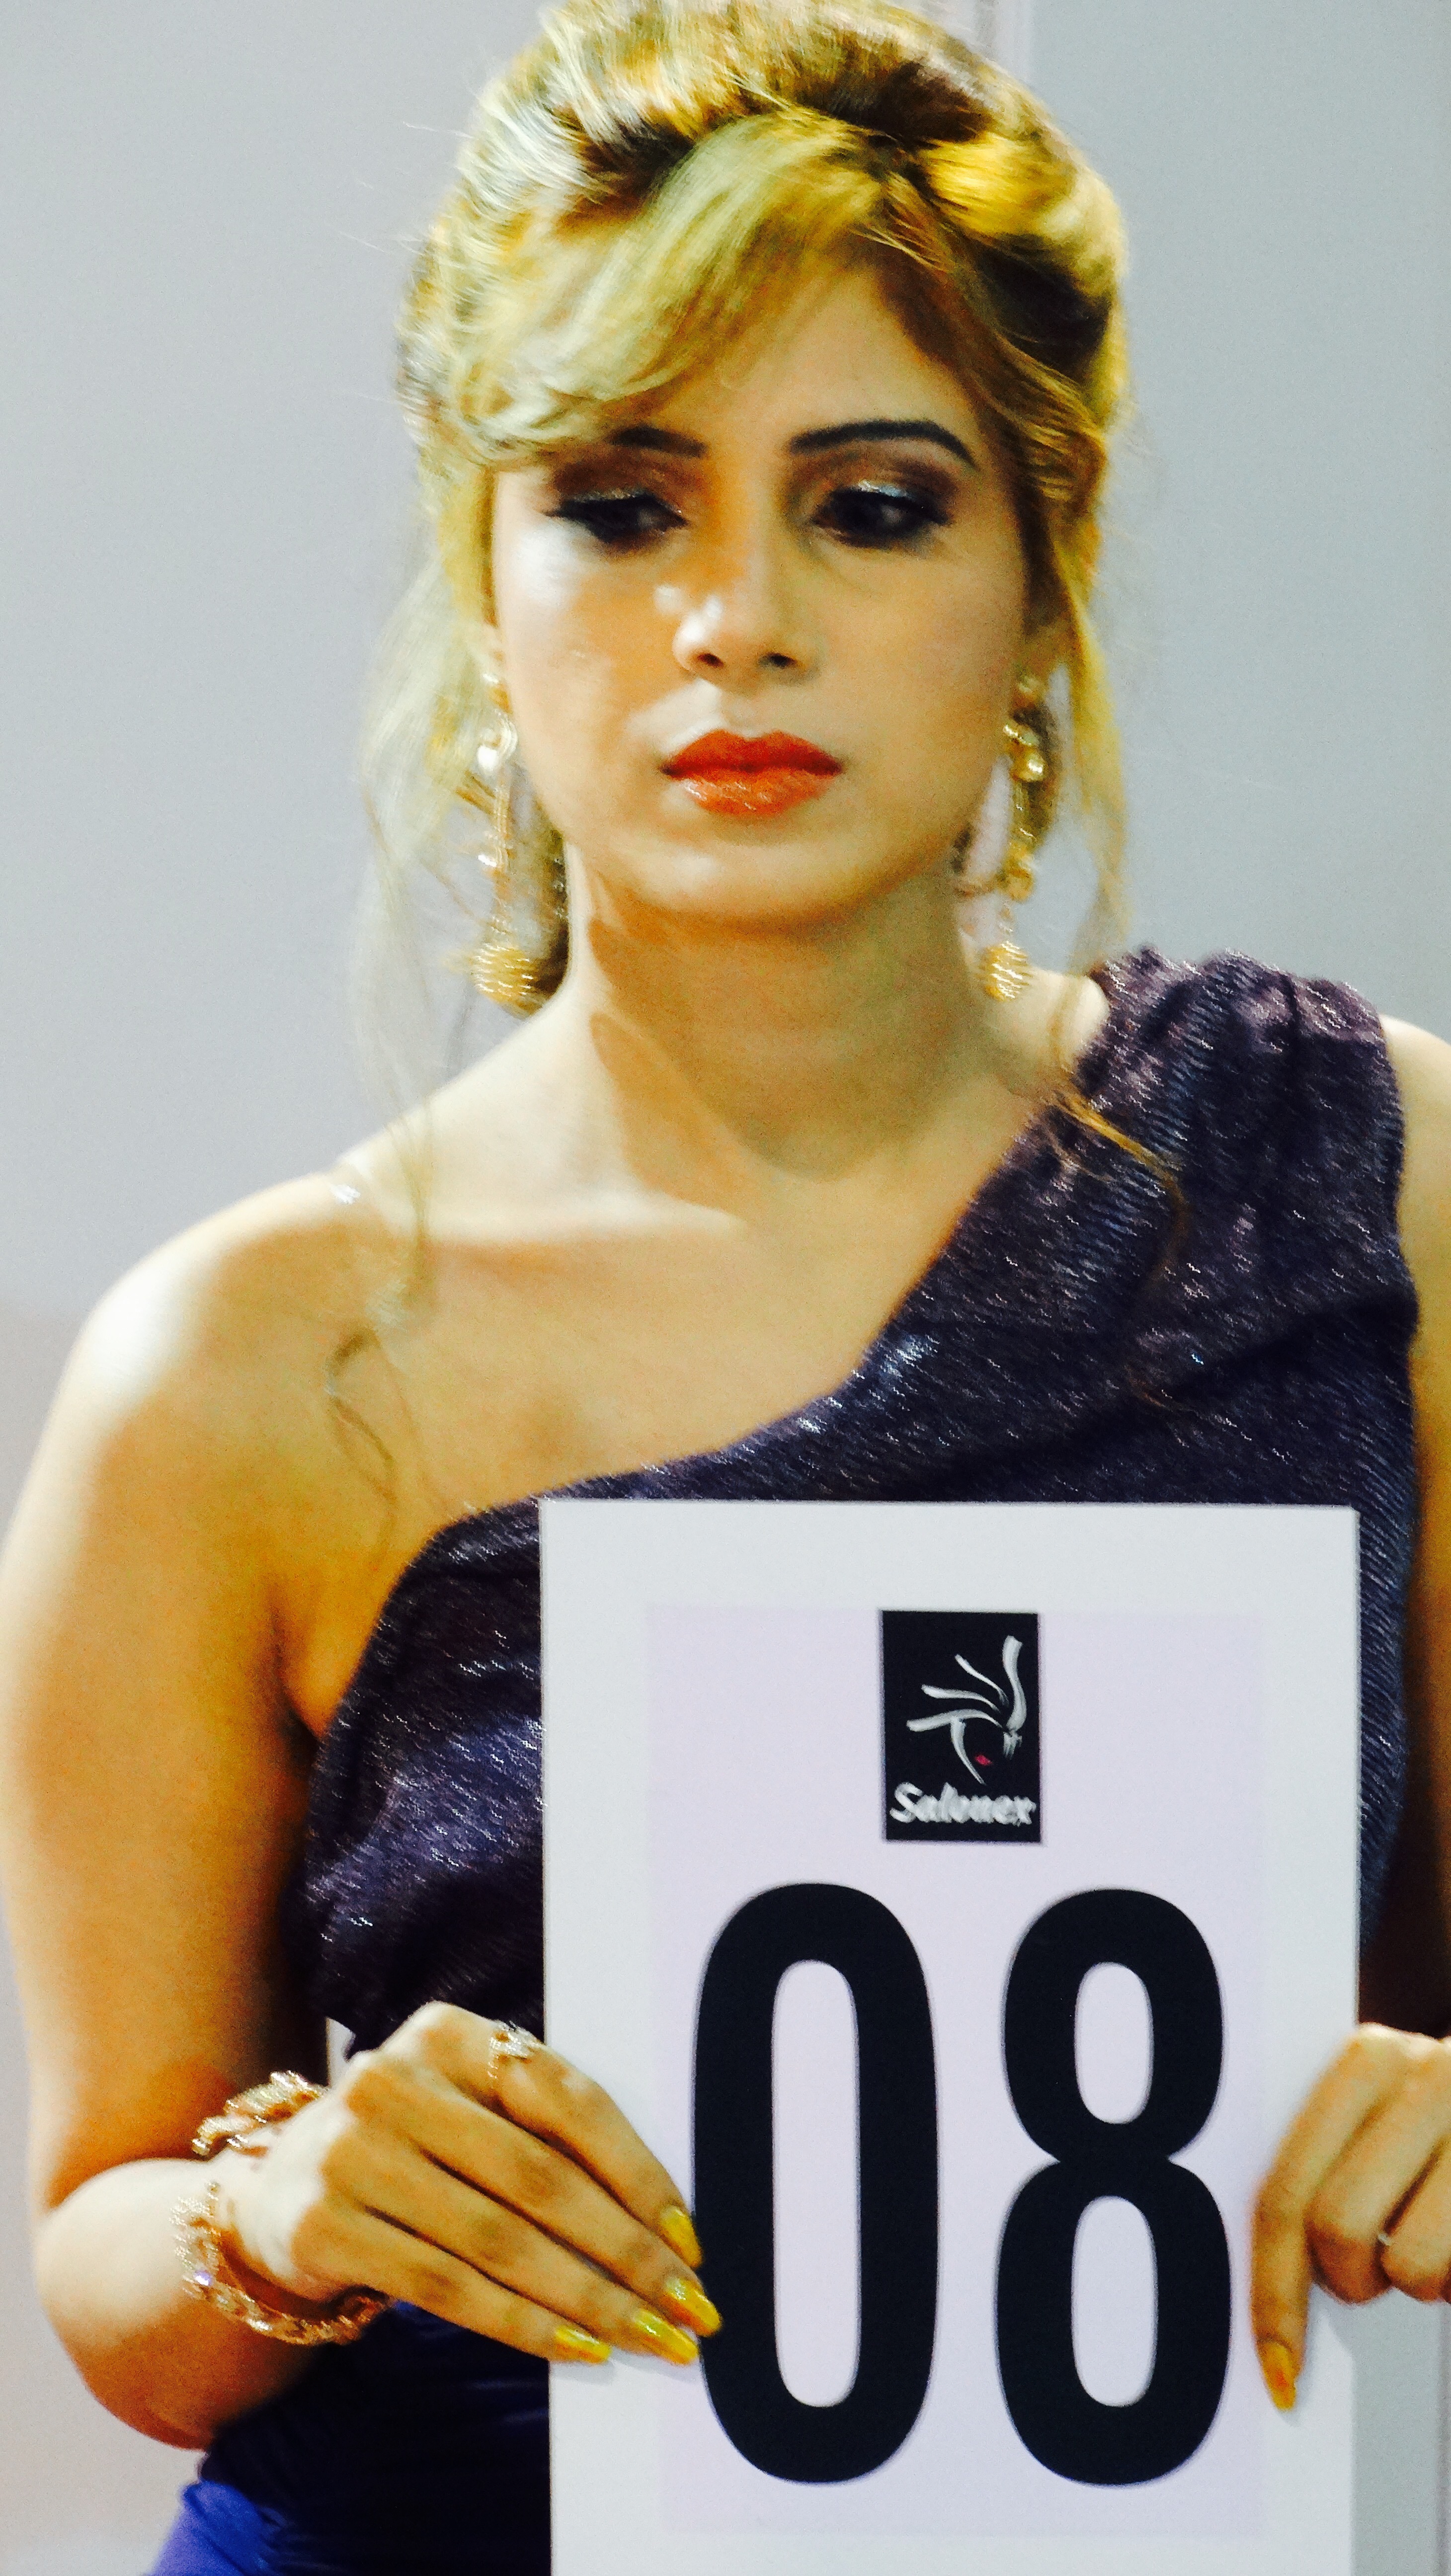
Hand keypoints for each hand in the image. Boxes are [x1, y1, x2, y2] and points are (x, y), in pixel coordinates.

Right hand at [216, 2004, 718, 2365]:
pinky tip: (578, 2348)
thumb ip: (546, 2140)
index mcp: (447, 2035)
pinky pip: (449, 2287)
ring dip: (589, 2300)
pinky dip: (524, 2324)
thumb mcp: (469, 2114)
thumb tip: (664, 2228)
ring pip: (500, 2240)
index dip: (639, 2173)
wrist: (277, 2192)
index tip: (691, 2243)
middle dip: (628, 2253)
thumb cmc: (411, 2152)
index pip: (567, 2100)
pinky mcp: (325, 2226)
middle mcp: (394, 2081)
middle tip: (689, 2310)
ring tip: (649, 2339)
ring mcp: (352, 2152)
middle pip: (540, 2177)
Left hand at [1252, 2023, 1450, 2408]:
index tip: (1278, 2364)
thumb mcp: (1394, 2112)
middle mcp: (1429, 2076)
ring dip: (1431, 2282)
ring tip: (1448, 2243)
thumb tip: (1276, 2287)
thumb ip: (1336, 2169)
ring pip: (1415, 2266)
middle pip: (1339, 2229)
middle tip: (1380, 2276)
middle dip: (1354, 2281)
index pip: (1287, 2191)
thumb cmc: (1448, 2130)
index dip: (1274, 2289)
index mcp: (1370, 2062)